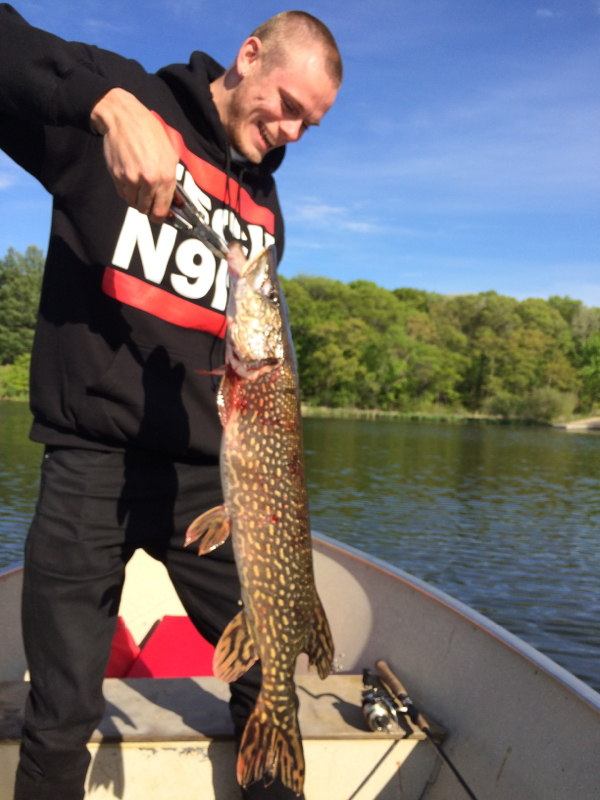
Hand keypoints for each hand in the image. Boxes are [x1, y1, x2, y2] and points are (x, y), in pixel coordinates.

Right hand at [90, 88, 177, 221]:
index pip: (162, 210)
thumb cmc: (149, 132)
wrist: (124, 118)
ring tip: (138, 184)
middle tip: (148, 199)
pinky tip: (129, 177)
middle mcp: (149, 180)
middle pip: (146, 210)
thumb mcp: (170, 155)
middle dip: (148, 207)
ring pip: (133, 203)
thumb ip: (172, 181)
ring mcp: (131, 179)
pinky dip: (126, 190)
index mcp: (166, 176)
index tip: (160, 216)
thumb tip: (175, 201)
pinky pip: (122, 193)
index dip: (161, 216)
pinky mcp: (117, 176)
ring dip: (136, 198)